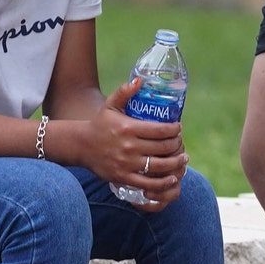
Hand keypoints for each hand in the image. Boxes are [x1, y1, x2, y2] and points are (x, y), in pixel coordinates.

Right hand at [87, 79, 189, 210]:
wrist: (81, 145)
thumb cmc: (100, 124)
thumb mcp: (110, 105)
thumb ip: (124, 91)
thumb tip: (140, 79)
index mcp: (128, 127)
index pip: (159, 129)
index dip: (174, 129)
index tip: (178, 127)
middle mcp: (128, 146)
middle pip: (162, 147)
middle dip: (177, 145)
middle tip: (181, 142)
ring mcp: (126, 163)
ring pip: (159, 166)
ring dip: (176, 163)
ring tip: (183, 159)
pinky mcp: (123, 177)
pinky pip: (148, 183)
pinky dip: (163, 182)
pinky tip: (172, 177)